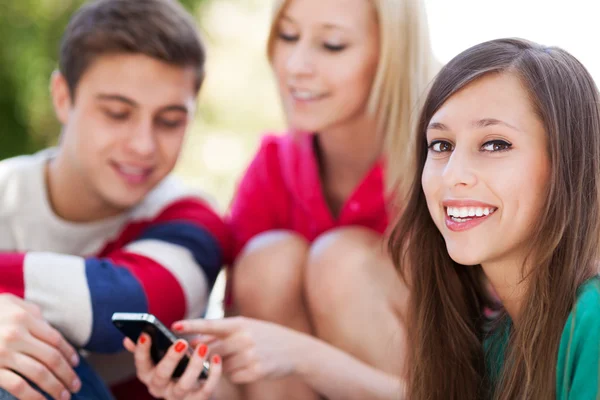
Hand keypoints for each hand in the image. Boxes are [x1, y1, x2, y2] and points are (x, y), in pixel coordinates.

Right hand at [0, 294, 80, 399]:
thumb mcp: (10, 304)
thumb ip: (33, 314)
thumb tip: (52, 330)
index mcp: (24, 318)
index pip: (56, 340)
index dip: (69, 354)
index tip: (76, 365)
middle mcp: (16, 335)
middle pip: (52, 358)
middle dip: (67, 374)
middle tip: (76, 386)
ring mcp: (3, 353)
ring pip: (40, 374)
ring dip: (56, 387)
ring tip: (64, 396)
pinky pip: (18, 386)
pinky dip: (33, 397)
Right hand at [124, 334, 221, 399]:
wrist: (196, 388)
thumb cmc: (174, 367)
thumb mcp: (159, 358)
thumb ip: (146, 349)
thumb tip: (127, 338)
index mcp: (149, 375)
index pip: (141, 365)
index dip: (141, 351)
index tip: (145, 334)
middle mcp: (160, 389)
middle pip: (161, 376)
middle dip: (170, 359)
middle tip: (181, 342)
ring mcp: (178, 397)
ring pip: (183, 385)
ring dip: (194, 366)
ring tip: (203, 347)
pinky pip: (206, 390)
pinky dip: (213, 375)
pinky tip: (216, 358)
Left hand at [172, 317, 304, 383]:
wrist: (295, 349)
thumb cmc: (266, 335)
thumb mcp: (247, 327)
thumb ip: (222, 332)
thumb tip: (195, 340)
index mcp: (241, 323)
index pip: (211, 324)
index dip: (192, 325)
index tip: (175, 324)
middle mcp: (244, 338)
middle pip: (212, 349)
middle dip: (209, 353)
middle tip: (217, 352)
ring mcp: (250, 355)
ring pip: (221, 366)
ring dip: (224, 365)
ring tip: (242, 357)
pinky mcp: (255, 371)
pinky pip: (233, 377)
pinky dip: (236, 374)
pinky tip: (249, 366)